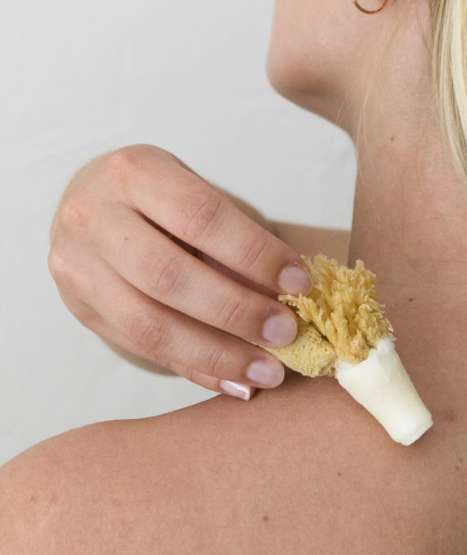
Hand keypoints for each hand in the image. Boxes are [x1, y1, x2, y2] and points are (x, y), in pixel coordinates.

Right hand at [48, 145, 312, 397]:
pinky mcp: (79, 308)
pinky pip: (141, 350)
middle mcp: (93, 217)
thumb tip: (289, 298)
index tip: (299, 284)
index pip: (199, 217)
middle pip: (168, 276)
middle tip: (286, 333)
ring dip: (217, 355)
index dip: (254, 254)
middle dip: (236, 311)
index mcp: (134, 173)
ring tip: (266, 372)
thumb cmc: (159, 198)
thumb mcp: (192, 193)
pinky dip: (195, 369)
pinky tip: (235, 382)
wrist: (90, 205)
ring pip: (148, 326)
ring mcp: (78, 266)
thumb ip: (232, 240)